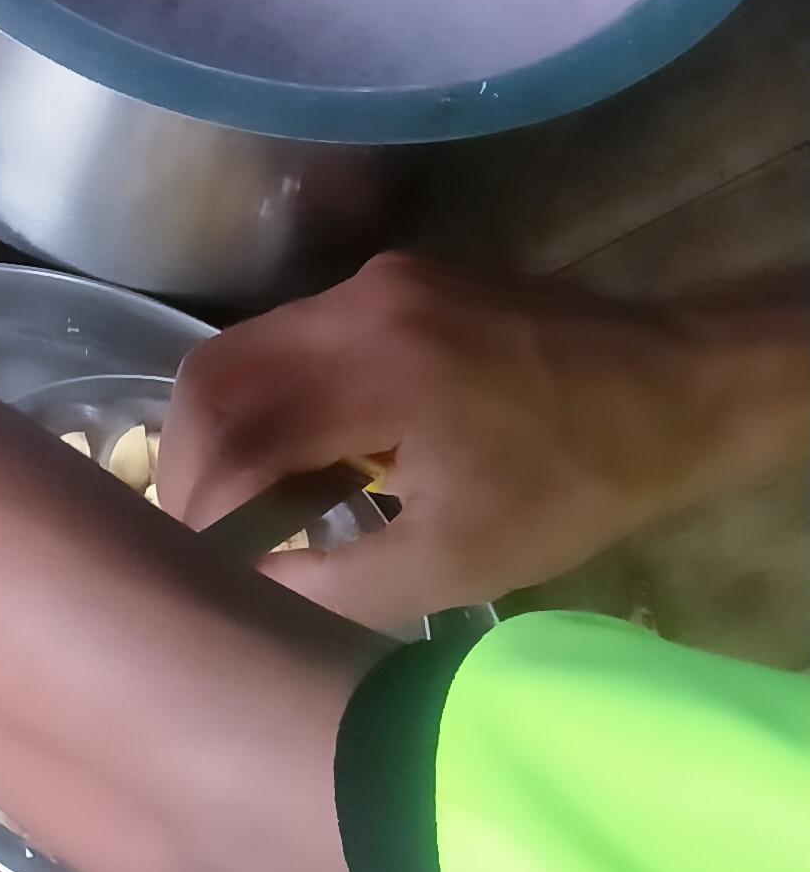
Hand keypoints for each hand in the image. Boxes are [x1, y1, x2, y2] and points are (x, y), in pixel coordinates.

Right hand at [155, 250, 757, 622]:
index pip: (229, 432)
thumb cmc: (577, 483)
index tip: (197, 567)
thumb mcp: (456, 563)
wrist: (683, 387)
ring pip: (251, 348)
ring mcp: (380, 280)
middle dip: (189, 461)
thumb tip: (241, 593)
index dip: (195, 508)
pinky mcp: (401, 279)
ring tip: (255, 507)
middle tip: (203, 536)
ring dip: (233, 429)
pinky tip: (313, 460)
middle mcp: (360, 303)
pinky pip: (301, 335)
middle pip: (215, 374)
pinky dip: (281, 399)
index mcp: (374, 369)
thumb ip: (331, 584)